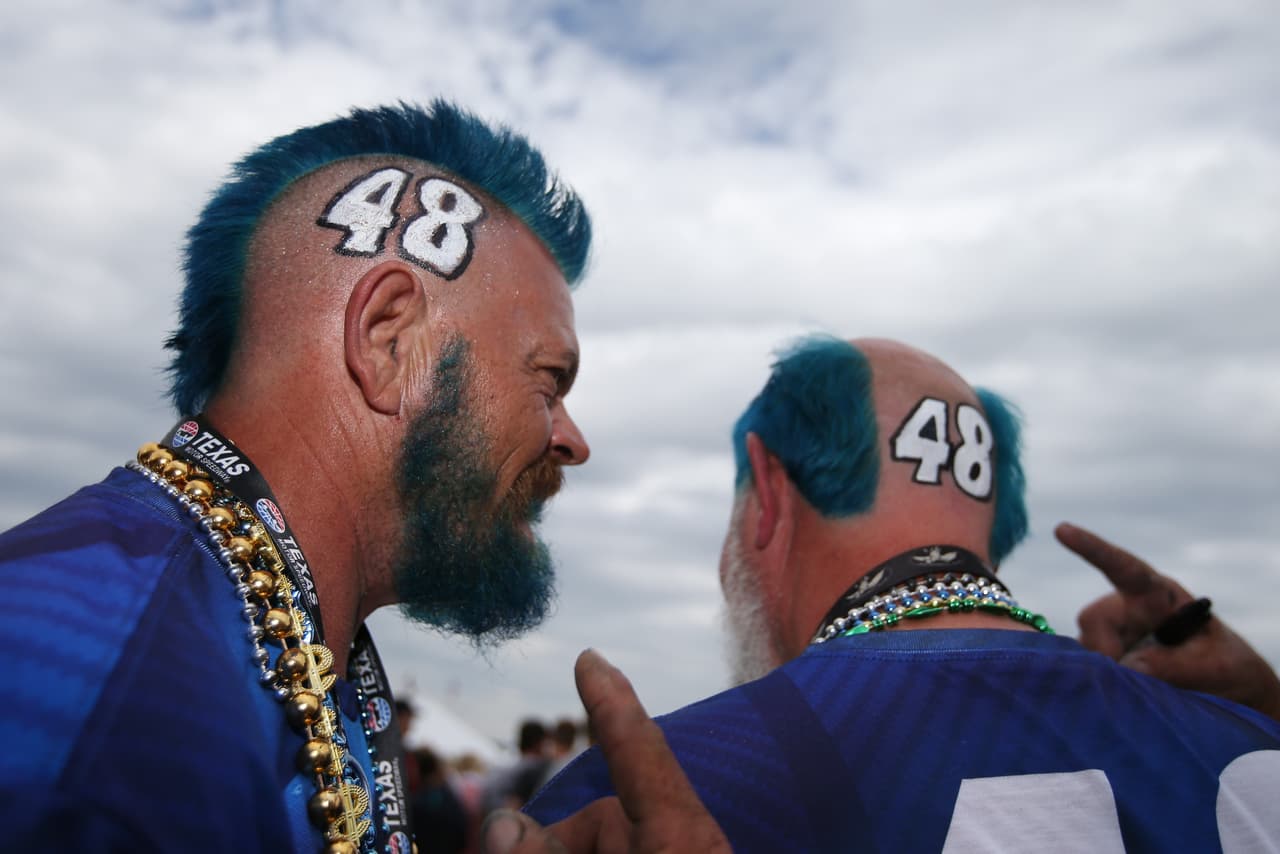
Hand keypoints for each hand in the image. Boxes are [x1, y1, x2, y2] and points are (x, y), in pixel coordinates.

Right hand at [481, 649, 730, 853]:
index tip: (590, 658)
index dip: (609, 702)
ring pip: (608, 841)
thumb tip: (501, 826)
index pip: (637, 748)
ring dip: (563, 850)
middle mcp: (686, 842)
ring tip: (524, 853)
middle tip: (498, 846)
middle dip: (550, 840)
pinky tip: (555, 853)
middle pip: (601, 819)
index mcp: (680, 834)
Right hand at [1056, 522, 1279, 721]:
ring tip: (1147, 690)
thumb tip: (1128, 666)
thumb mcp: (1213, 665)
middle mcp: (1128, 609)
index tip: (1062, 529)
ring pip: (1087, 647)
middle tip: (1133, 679)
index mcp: (1157, 595)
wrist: (1226, 694)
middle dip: (1106, 650)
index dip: (1092, 548)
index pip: (1123, 568)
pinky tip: (1123, 692)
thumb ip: (1173, 663)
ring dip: (1108, 671)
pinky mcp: (1103, 658)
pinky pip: (1085, 667)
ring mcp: (1112, 635)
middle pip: (1095, 618)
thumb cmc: (1224, 667)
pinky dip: (1100, 683)